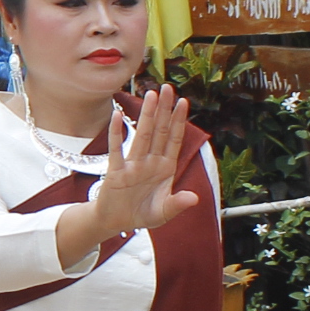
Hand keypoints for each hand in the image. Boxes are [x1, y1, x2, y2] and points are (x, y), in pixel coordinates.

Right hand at [69, 84, 200, 260]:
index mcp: (165, 169)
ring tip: (151, 94)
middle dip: (164, 110)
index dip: (178, 121)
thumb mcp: (163, 213)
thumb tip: (194, 198)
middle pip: (159, 131)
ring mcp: (133, 164)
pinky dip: (116, 133)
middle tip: (167, 88)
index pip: (173, 140)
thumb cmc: (141, 214)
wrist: (116, 222)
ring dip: (146, 115)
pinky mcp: (116, 171)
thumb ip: (178, 204)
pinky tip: (117, 116)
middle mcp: (150, 162)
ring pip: (142, 135)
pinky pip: (116, 149)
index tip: (183, 102)